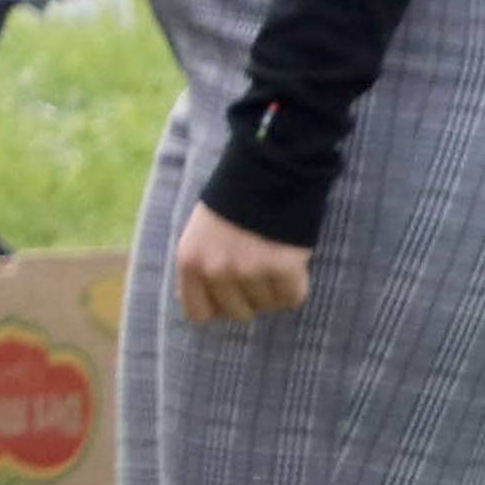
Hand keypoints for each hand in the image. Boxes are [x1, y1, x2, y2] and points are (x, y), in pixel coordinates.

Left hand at [175, 202, 311, 321]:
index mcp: (190, 261)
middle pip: (237, 313)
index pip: (198, 313)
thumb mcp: (199, 233)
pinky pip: (292, 297)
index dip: (218, 308)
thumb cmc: (233, 202)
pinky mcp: (282, 267)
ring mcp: (249, 270)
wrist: (270, 171)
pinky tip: (292, 268)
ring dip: (274, 290)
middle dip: (250, 299)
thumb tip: (189, 301)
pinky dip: (295, 287)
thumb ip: (197, 267)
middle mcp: (216, 270)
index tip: (231, 297)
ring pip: (267, 306)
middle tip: (259, 274)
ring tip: (275, 262)